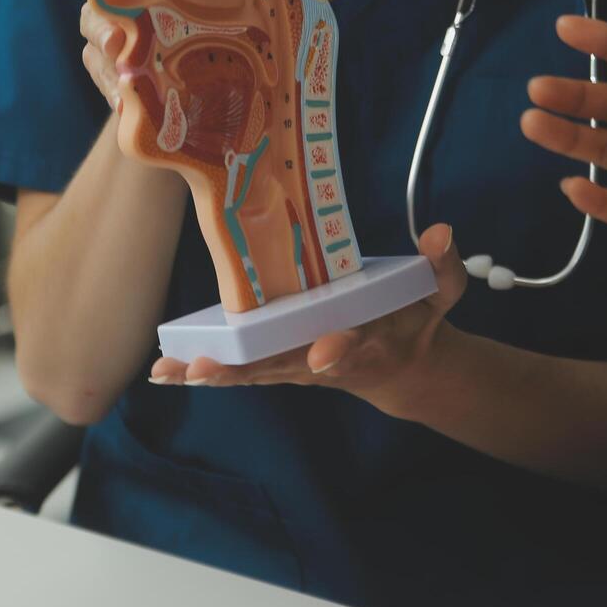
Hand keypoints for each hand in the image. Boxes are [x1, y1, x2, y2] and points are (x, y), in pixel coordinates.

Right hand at [75, 0, 353, 109]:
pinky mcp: (115, 72)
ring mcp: (118, 30)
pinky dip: (111, 85)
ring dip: (102, 33)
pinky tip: (125, 99)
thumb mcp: (273, 1)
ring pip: (93, 23)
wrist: (221, 97)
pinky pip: (102, 73)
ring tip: (120, 49)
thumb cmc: (243, 24)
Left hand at [148, 224, 466, 418]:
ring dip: (214, 373)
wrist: (400, 365)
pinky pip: (241, 372)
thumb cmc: (413, 319)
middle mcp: (326, 360)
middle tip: (207, 368)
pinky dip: (205, 373)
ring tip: (172, 371)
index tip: (325, 353)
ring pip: (253, 373)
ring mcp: (298, 367)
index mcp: (370, 343)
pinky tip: (165, 373)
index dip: (341, 351)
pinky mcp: (279, 366)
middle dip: (245, 368)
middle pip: (283, 367)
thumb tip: (441, 233)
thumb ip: (441, 266)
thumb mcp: (439, 293)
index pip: (354, 349)